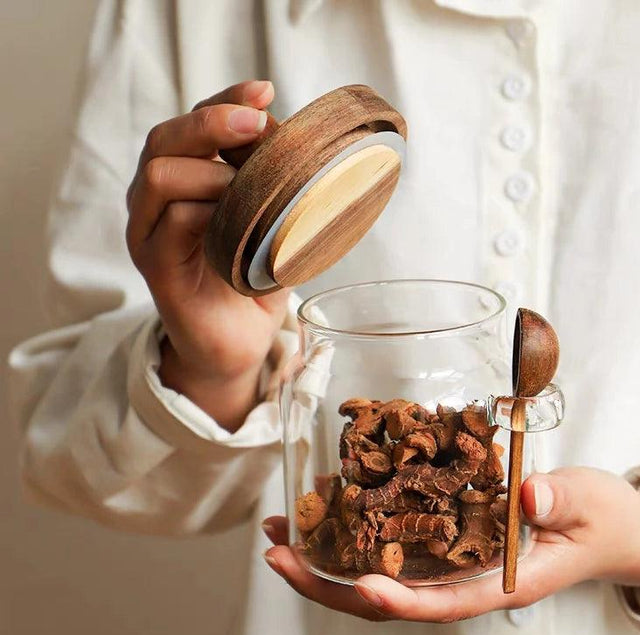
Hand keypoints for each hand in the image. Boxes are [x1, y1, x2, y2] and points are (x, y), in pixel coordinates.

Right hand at [126, 81, 288, 430]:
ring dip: (211, 171)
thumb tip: (297, 139)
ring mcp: (149, 235)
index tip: (265, 90)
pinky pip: (170, 223)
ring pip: (159, 175)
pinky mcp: (155, 268)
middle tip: (258, 123)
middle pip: (163, 140)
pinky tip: (237, 224)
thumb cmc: (252, 281)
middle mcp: (155, 203)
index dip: (223, 100)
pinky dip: (207, 213)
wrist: (238, 345)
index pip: (189, 126)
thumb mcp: (267, 223)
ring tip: (249, 189)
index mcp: (182, 185)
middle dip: (212, 122)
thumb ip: (270, 184)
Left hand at [262, 467, 639, 621]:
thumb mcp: (588, 506)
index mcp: (500, 582)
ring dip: (326, 559)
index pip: (442, 602)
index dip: (398, 600)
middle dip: (330, 583)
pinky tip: (322, 512)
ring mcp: (451, 561)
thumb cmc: (598, 520)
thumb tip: (529, 497)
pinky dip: (354, 532)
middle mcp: (466, 578)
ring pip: (381, 573)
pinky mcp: (444, 537)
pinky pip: (394, 544)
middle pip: (391, 595)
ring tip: (280, 534)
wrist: (604, 525)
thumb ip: (559, 503)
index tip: (357, 586)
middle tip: (279, 556)